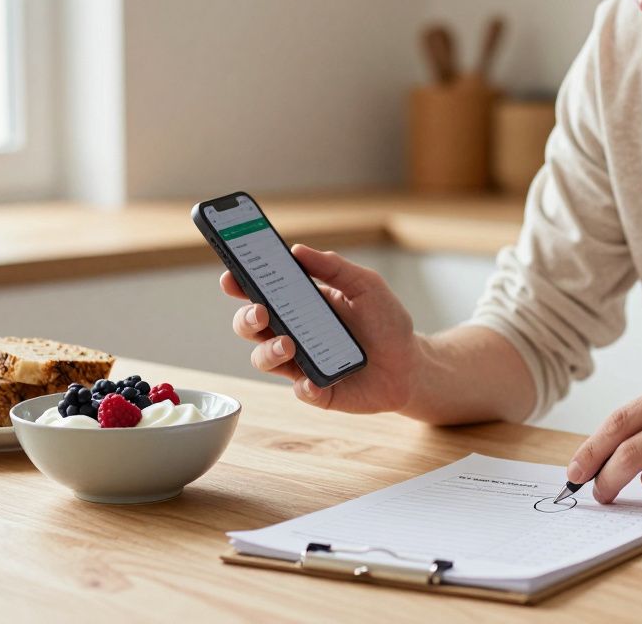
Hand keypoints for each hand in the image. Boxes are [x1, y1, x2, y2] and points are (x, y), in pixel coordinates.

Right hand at [222, 244, 419, 413]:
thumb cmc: (386, 323)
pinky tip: (315, 382)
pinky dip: (305, 386)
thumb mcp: (367, 287)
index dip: (239, 284)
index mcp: (300, 303)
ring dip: (269, 351)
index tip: (230, 277)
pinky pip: (300, 391)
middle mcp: (293, 332)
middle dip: (246, 317)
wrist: (411, 365)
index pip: (260, 291)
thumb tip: (298, 251)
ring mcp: (302, 363)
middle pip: (250, 325)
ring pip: (263, 358)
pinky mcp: (317, 391)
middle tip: (260, 312)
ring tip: (289, 344)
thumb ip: (335, 268)